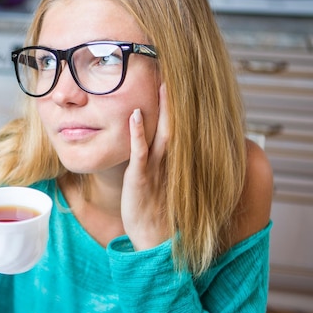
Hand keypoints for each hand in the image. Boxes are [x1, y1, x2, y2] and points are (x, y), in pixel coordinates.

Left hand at [121, 83, 169, 250]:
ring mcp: (157, 168)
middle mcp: (170, 162)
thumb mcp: (161, 184)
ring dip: (161, 108)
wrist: (154, 241)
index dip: (178, 105)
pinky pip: (141, 152)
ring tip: (161, 83)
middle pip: (176, 124)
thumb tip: (157, 145)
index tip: (177, 81)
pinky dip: (137, 133)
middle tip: (176, 72)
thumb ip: (161, 163)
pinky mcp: (141, 177)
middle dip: (176, 100)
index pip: (179, 127)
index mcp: (175, 161)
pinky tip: (133, 114)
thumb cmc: (155, 213)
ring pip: (162, 133)